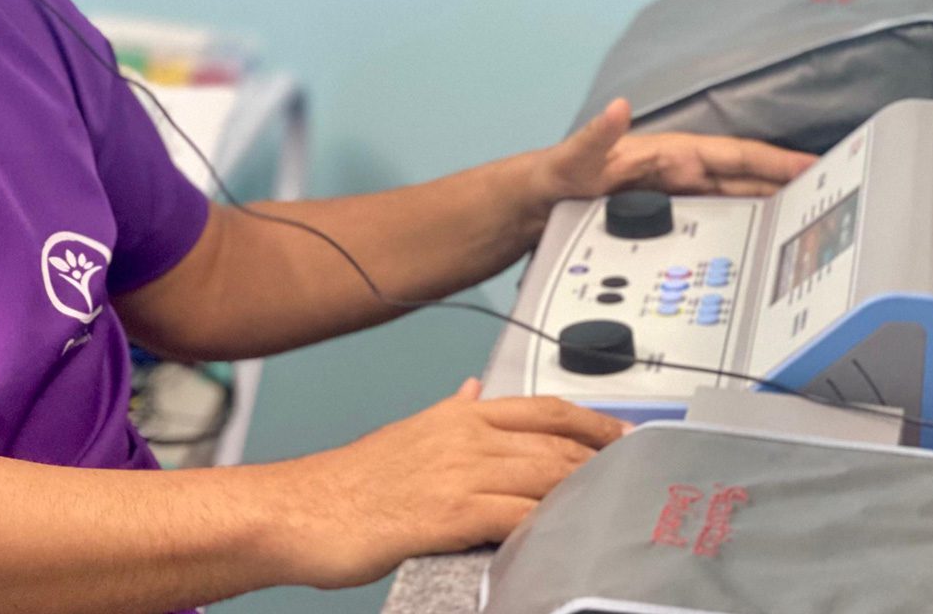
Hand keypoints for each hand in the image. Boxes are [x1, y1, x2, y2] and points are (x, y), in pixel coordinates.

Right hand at [267, 379, 627, 588]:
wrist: (298, 510)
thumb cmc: (347, 485)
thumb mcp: (407, 435)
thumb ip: (451, 415)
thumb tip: (474, 392)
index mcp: (458, 417)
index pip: (544, 409)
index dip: (593, 422)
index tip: (625, 438)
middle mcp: (464, 437)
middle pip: (557, 444)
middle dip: (601, 464)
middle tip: (634, 483)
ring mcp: (459, 475)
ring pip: (545, 477)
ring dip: (586, 494)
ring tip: (616, 512)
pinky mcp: (449, 515)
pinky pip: (517, 517)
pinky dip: (549, 527)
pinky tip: (571, 539)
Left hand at [531, 98, 815, 203]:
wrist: (536, 205)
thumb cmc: (556, 176)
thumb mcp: (575, 160)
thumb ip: (595, 137)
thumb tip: (616, 109)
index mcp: (669, 154)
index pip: (735, 156)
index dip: (776, 160)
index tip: (815, 166)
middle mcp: (680, 172)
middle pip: (747, 179)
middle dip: (789, 185)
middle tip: (835, 197)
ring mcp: (677, 195)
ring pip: (738, 200)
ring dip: (773, 207)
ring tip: (812, 221)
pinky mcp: (670, 217)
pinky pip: (718, 221)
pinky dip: (745, 227)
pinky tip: (764, 243)